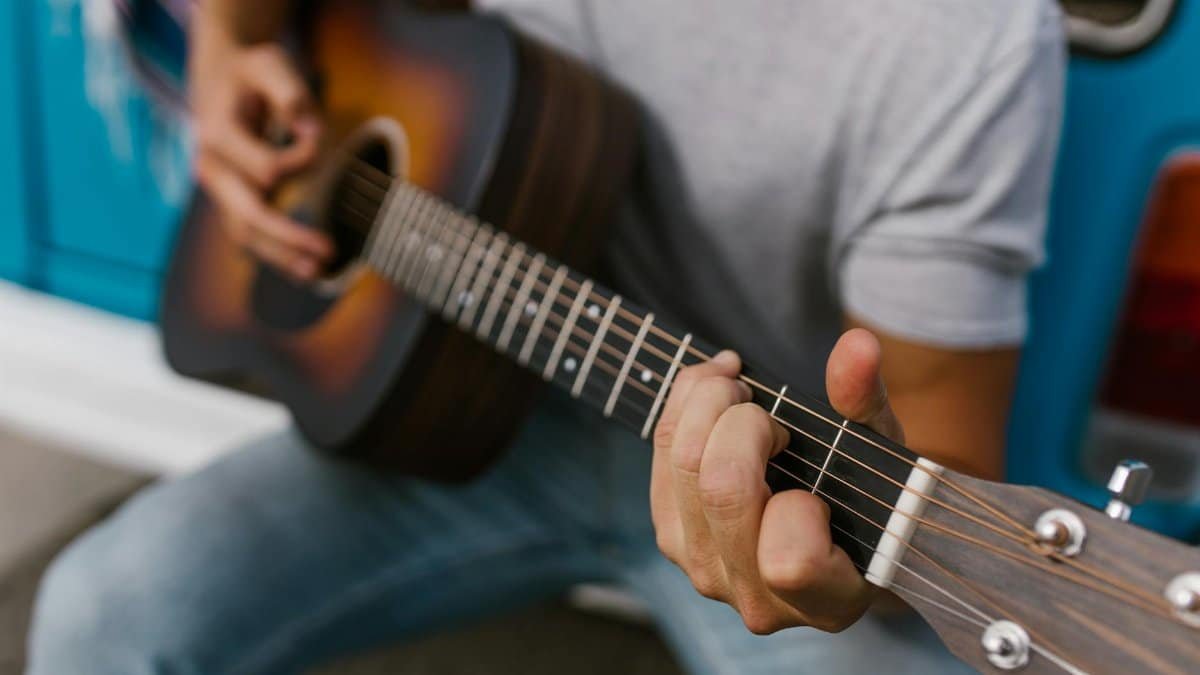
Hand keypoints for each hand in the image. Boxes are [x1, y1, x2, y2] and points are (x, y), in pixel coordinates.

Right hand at [189, 19, 331, 279]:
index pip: (268, 169)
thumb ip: (292, 93)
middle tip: (328, 250)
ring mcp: (217, 188)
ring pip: (244, 234)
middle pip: (248, 216)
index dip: (303, 160)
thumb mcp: (271, 64)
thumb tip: (312, 131)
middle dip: (289, 236)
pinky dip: (275, 251)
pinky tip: (304, 267)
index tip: (317, 135)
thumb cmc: (250, 71)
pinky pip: (248, 233)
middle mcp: (212, 168)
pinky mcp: (229, 198)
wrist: (218, 76)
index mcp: (218, 134)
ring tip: (317, 273)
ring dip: (281, 256)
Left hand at [650, 328, 904, 632]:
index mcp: (826, 599)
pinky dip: (682, 407)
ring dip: (706, 404)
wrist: (821, 530)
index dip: (798, 506)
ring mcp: (706, 572)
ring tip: (738, 384)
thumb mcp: (878, 453)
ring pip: (684, 469)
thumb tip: (857, 345)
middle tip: (766, 403)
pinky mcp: (671, 538)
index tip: (816, 484)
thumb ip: (867, 405)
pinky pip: (660, 461)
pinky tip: (712, 390)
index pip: (788, 562)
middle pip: (723, 492)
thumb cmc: (864, 498)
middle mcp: (759, 600)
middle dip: (743, 422)